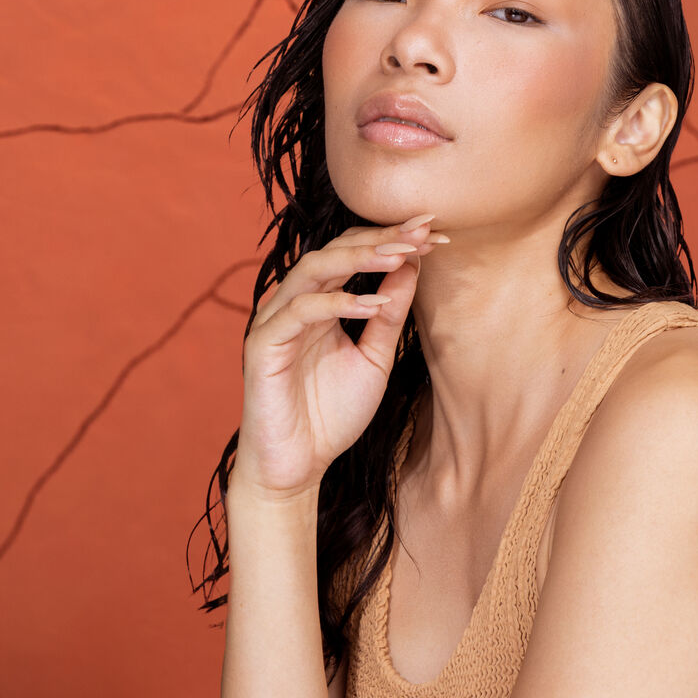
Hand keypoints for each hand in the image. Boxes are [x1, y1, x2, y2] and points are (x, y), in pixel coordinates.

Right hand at [231, 214, 444, 500]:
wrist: (297, 467)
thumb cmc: (331, 414)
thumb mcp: (375, 357)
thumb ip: (389, 312)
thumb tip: (412, 264)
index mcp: (320, 300)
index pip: (353, 252)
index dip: (392, 239)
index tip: (434, 232)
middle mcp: (296, 301)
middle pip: (336, 249)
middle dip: (382, 238)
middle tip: (423, 230)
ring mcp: (276, 320)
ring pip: (315, 268)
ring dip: (360, 257)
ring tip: (402, 254)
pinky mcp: (262, 346)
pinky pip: (299, 312)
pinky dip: (338, 303)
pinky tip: (374, 304)